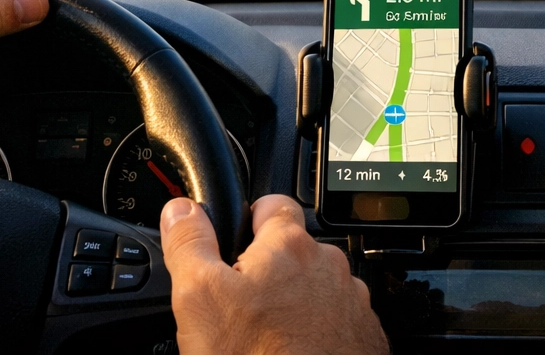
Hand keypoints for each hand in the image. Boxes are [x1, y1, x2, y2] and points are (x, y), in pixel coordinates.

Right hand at [162, 194, 389, 354]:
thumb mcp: (200, 298)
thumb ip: (190, 244)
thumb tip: (181, 210)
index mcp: (289, 245)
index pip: (272, 204)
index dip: (249, 220)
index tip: (234, 242)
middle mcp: (329, 266)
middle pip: (293, 251)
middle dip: (269, 270)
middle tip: (241, 305)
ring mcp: (350, 303)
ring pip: (315, 287)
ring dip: (295, 302)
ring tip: (266, 335)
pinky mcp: (363, 337)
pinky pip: (335, 321)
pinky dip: (316, 331)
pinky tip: (292, 350)